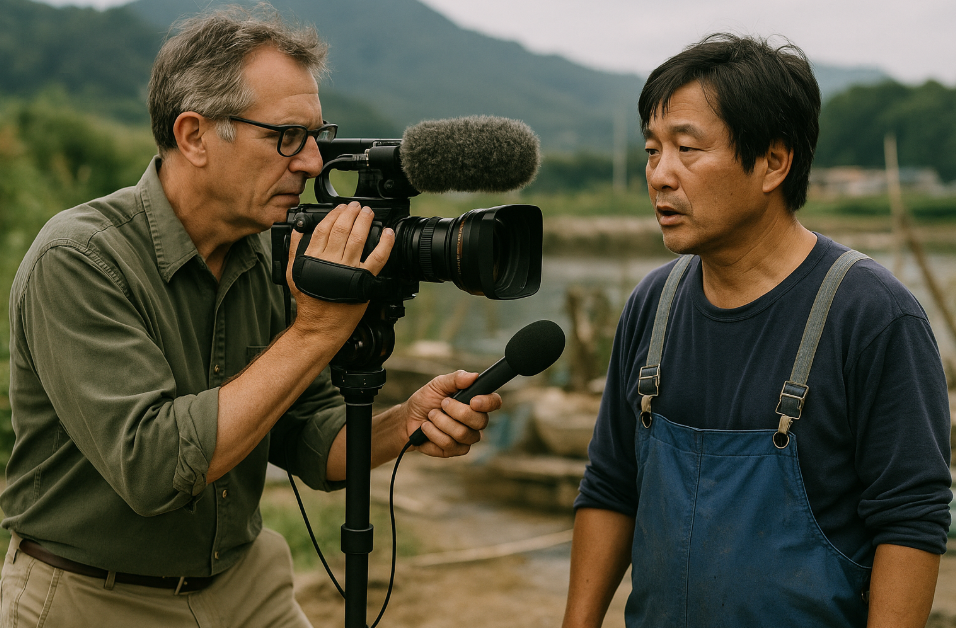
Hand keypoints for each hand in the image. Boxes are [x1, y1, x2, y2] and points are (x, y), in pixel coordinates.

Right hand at [285, 201, 394, 335]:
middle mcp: (331, 261)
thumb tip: (298, 230)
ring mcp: (348, 269)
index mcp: (314, 257)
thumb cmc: (309, 301)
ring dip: (365, 222)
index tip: (341, 207)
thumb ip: (295, 249)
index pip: (324, 227)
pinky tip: (388, 233)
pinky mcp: (364, 279)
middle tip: (357, 206)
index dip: (334, 214)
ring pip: (359, 238)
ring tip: (369, 213)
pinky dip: (385, 243)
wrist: (321, 324)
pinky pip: (378, 258)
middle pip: (343, 229)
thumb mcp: (294, 272)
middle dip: (351, 213)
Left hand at [403, 371, 501, 456]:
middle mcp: (476, 421)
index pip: (494, 402)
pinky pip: (449, 444)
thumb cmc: (426, 400)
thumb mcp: (438, 384)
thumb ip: (456, 379)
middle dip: (456, 411)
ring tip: (431, 415)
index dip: (487, 403)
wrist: (408, 419)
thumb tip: (473, 376)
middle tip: (442, 404)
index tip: (473, 401)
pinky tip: (427, 428)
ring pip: (462, 434)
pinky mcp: (456, 450)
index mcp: (476, 402)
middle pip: (480, 421)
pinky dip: (433, 433)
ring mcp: (467, 437)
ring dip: (441, 422)